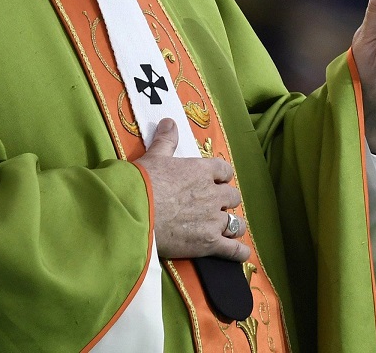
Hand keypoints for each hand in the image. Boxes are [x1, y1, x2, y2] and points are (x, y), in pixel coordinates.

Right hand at [133, 119, 249, 260]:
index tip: (215, 181)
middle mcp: (213, 194)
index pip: (224, 171)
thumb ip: (166, 140)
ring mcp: (213, 220)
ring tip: (228, 228)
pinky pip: (232, 249)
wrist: (133, 213)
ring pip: (236, 222)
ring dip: (232, 224)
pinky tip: (241, 253)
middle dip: (225, 201)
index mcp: (202, 171)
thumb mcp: (154, 157)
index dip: (221, 177)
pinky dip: (238, 252)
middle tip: (215, 206)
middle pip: (232, 197)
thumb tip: (169, 122)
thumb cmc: (142, 183)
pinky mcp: (209, 243)